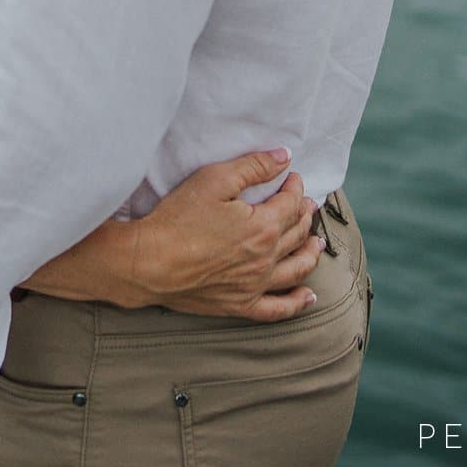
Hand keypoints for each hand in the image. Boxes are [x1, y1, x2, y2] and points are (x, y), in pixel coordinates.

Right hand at [130, 147, 323, 319]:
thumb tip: (284, 158)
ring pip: (296, 270)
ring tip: (317, 244)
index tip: (292, 178)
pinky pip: (278, 309)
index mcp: (264, 227)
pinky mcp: (240, 305)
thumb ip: (252, 167)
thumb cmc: (177, 218)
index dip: (294, 187)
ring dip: (311, 254)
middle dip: (304, 215)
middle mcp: (267, 259)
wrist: (150, 261)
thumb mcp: (213, 180)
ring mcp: (255, 285)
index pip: (290, 204)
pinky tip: (309, 296)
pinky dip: (298, 302)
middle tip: (306, 205)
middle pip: (296, 234)